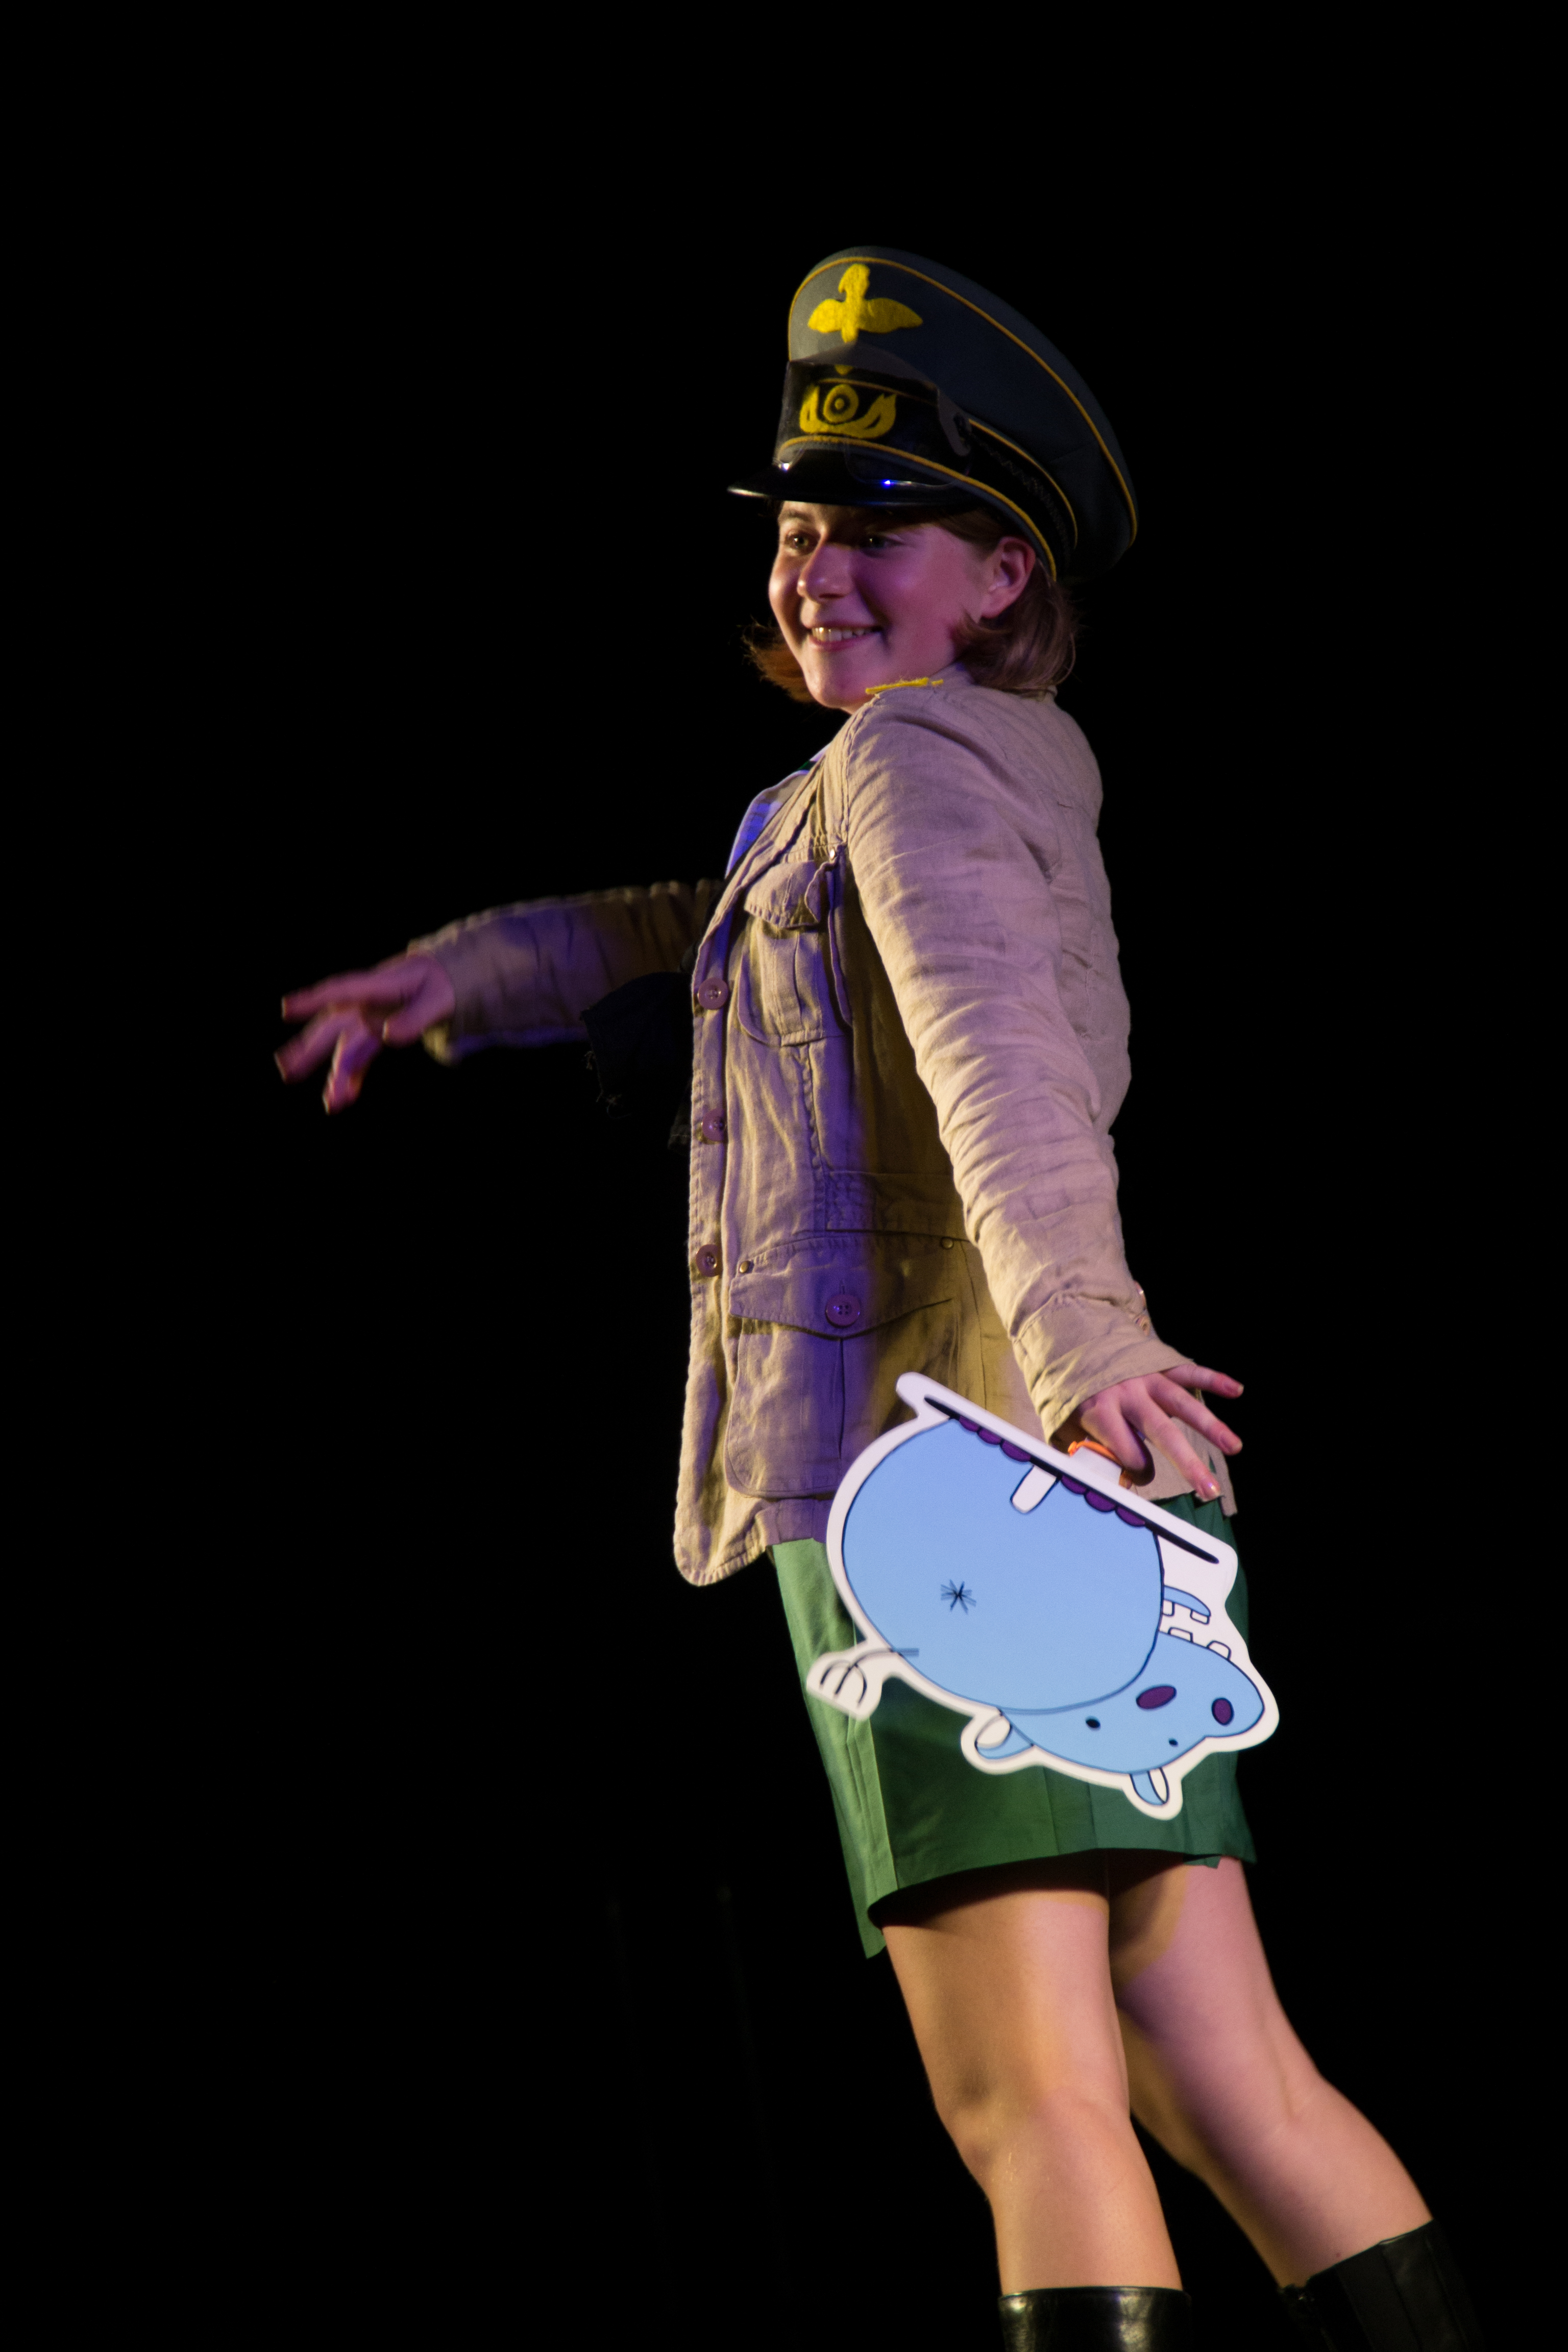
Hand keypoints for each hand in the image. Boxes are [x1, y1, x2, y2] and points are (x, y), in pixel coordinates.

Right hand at [276, 954, 456, 1111]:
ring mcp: (367, 1022)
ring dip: (335, 1075)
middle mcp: (366, 1005)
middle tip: (286, 1068)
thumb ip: (415, 1017)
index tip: (286, 1008)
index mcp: (379, 986)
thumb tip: (386, 1036)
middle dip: (310, 1048)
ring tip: (329, 1104)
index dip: (314, 999)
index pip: (342, 991)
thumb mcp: (438, 998)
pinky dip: (353, 1077)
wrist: (439, 983)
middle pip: (332, 1026)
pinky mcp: (374, 1036)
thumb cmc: (438, 985)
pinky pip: (359, 1058)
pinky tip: (345, 1099)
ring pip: (344, 1048)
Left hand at [1076, 1364, 1242, 1500]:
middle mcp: (1127, 1395)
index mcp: (1100, 1412)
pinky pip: (1189, 1372)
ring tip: (1234, 1447)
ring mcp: (1147, 1378)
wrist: (1075, 1340)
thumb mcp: (1066, 1423)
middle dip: (1187, 1463)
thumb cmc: (1075, 1392)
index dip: (1138, 1470)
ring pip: (1183, 1403)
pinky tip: (1236, 1390)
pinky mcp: (1160, 1364)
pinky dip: (1213, 1379)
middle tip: (1210, 1490)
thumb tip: (1103, 1484)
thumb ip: (1083, 1451)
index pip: (1128, 1451)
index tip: (1141, 1475)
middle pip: (1161, 1432)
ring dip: (1210, 1426)